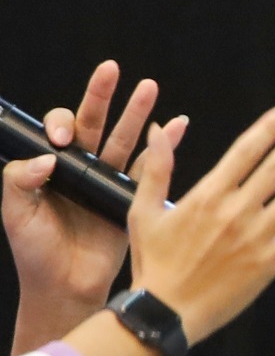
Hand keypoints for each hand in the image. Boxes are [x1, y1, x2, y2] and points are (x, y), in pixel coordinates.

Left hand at [3, 61, 187, 348]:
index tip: (63, 139)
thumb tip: (47, 159)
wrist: (66, 285)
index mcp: (51, 167)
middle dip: (103, 95)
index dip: (62, 125)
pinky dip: (166, 145)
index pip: (59, 131)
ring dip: (138, 113)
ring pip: (124, 138)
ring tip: (149, 87)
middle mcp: (80, 167)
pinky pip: (151, 167)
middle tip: (111, 69)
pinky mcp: (132, 196)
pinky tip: (177, 125)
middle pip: (94, 122)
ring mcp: (107, 180)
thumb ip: (19, 181)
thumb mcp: (15, 214)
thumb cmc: (35, 252)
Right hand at [126, 103, 274, 343]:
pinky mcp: (269, 263)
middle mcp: (236, 211)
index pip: (246, 151)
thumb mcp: (143, 210)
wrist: (165, 312)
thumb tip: (161, 127)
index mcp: (208, 195)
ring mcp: (256, 237)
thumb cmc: (154, 262)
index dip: (271, 128)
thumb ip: (157, 167)